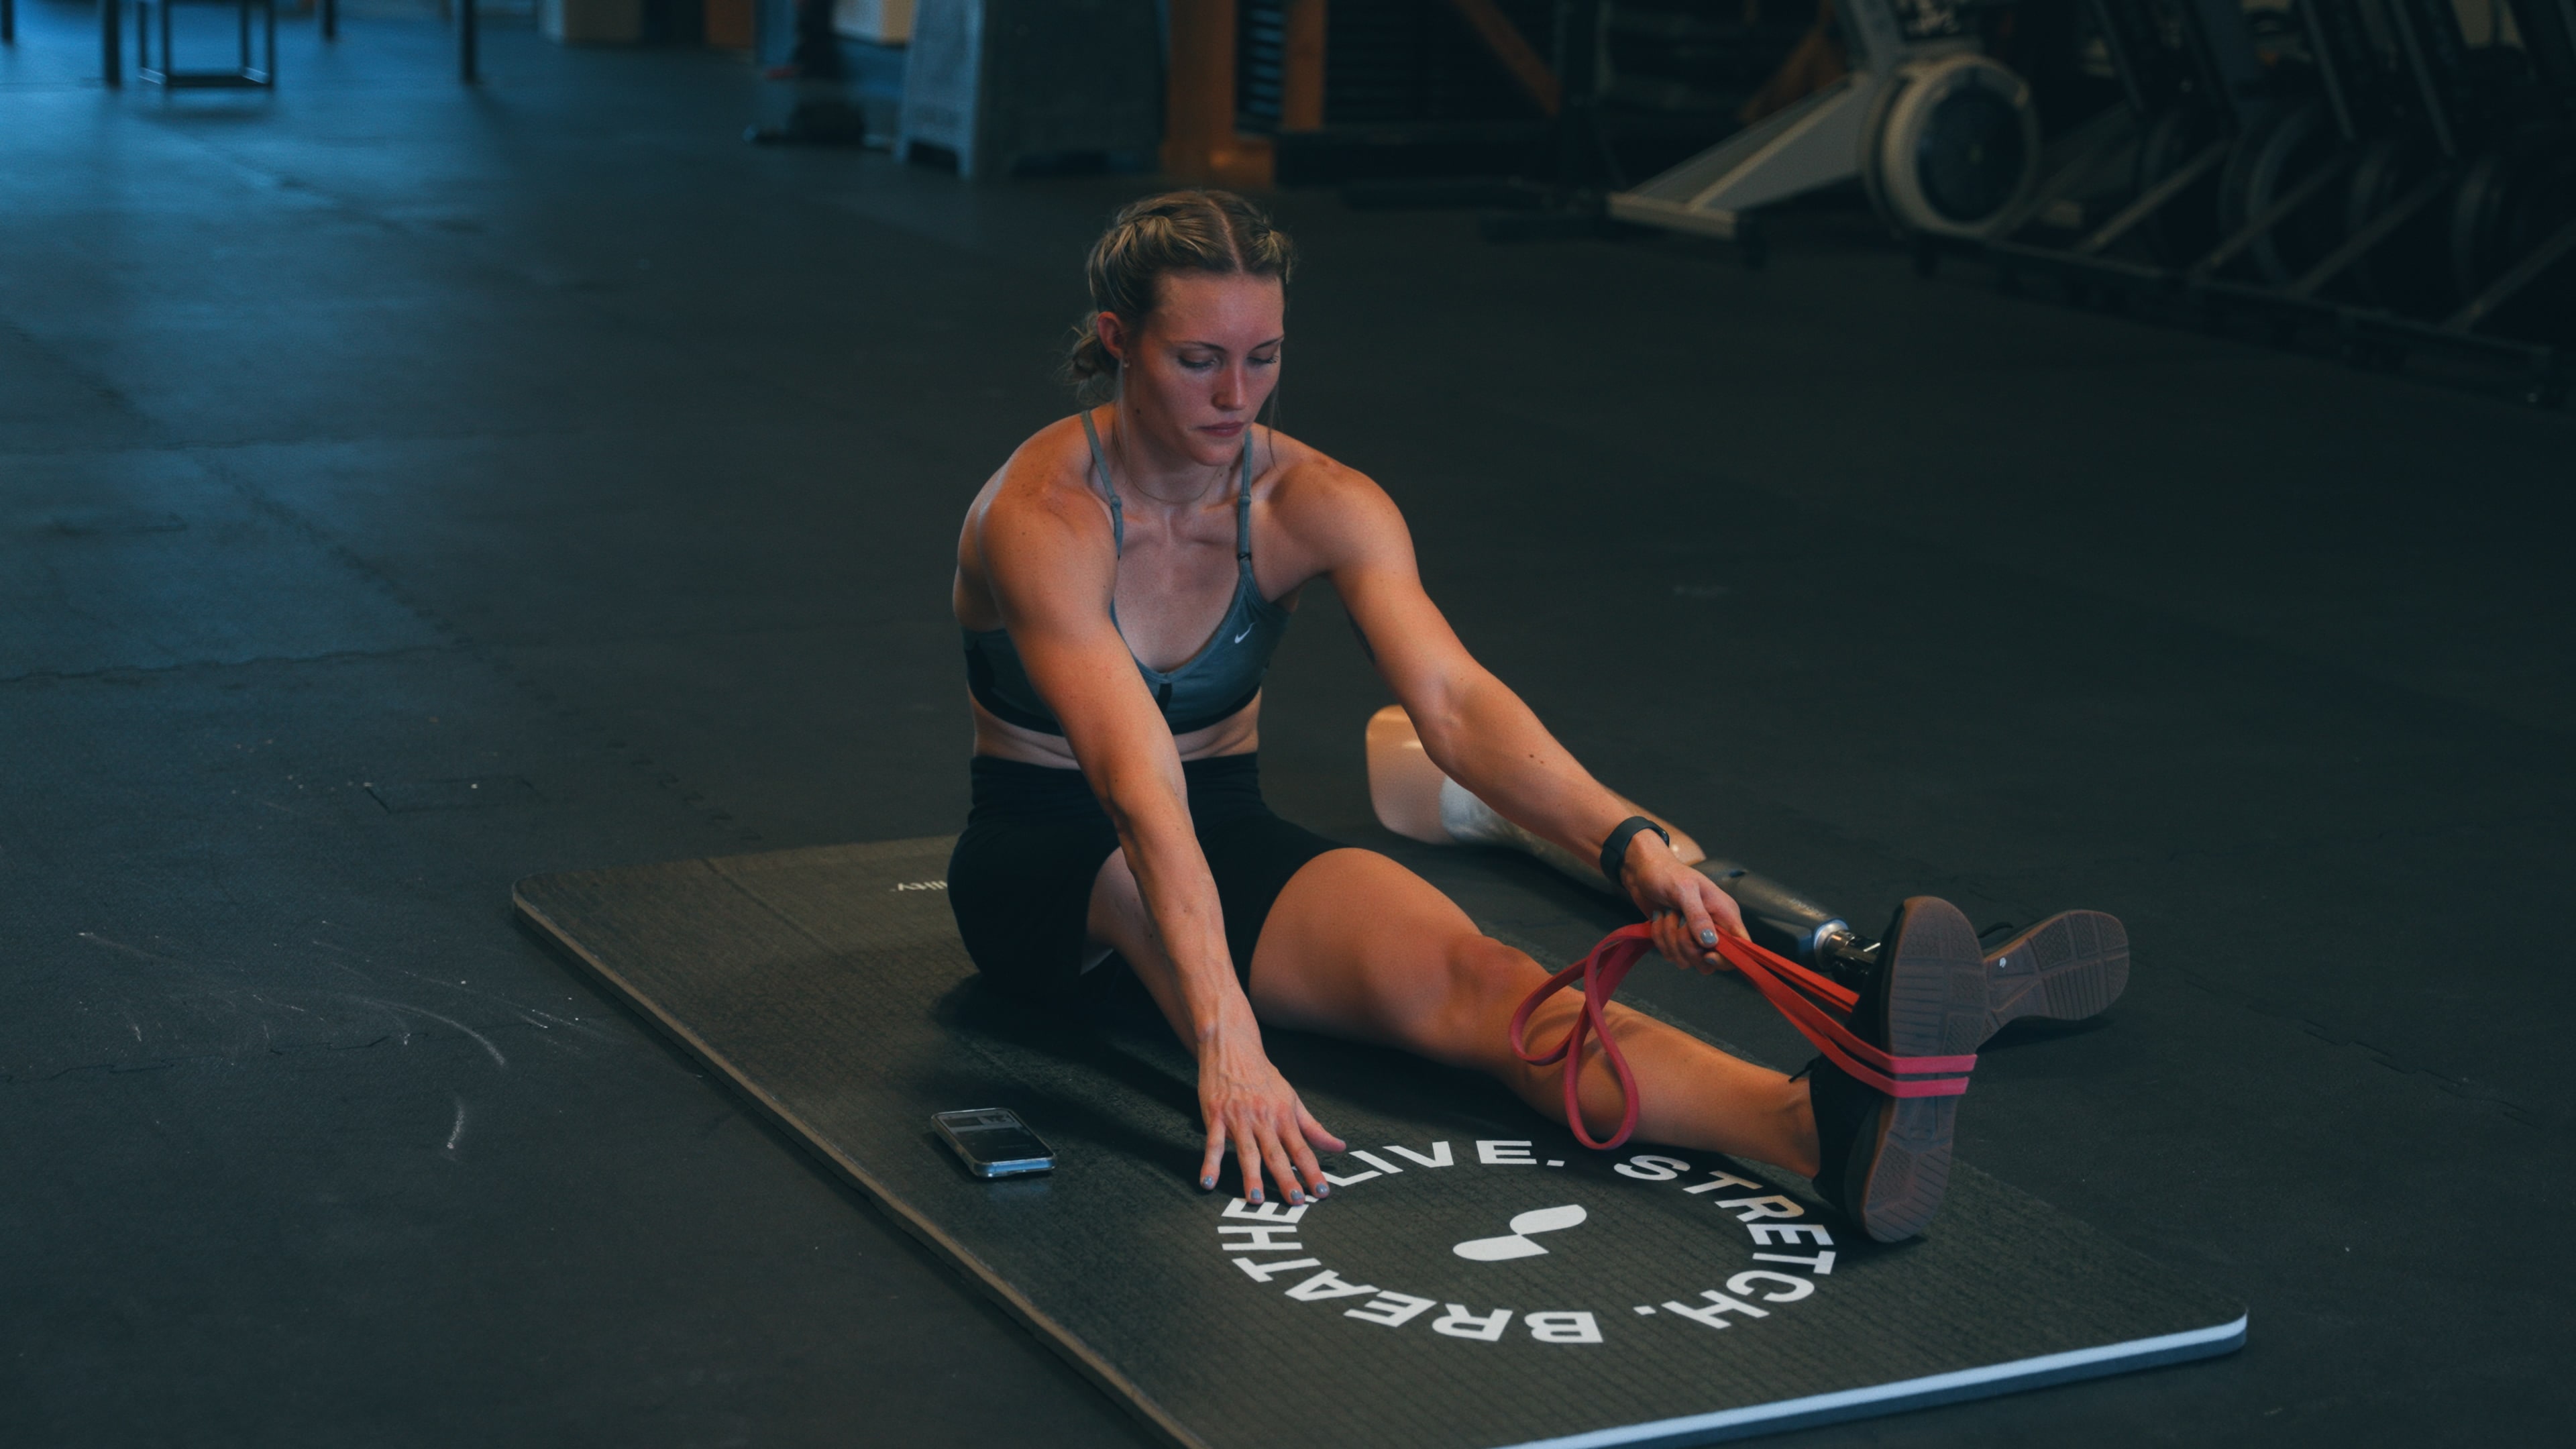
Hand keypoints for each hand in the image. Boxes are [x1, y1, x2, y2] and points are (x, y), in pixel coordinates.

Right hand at [1195, 1022, 1346, 1204]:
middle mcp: (1263, 1119)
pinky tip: (1208, 1182)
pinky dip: (1210, 1163)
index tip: (1323, 1192)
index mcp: (1284, 1116)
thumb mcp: (1292, 1099)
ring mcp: (1238, 1118)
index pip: (1303, 1149)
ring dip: (1252, 1176)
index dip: (1314, 1171)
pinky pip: (1213, 1143)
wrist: (1232, 1047)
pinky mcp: (1216, 1116)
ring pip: (1247, 1152)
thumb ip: (1314, 1127)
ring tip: (1256, 1199)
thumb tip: (1339, 1147)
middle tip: (1295, 1202)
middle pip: (1277, 1154)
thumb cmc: (1263, 1076)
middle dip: (1287, 1178)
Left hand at [1621, 836, 1749, 972]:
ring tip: (1667, 914)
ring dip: (1669, 940)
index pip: (1741, 946)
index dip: (1727, 958)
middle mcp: (1714, 928)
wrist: (1643, 871)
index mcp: (1725, 914)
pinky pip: (1671, 955)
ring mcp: (1694, 937)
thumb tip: (1710, 942)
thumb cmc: (1667, 873)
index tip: (1705, 953)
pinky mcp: (1677, 940)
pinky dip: (1660, 939)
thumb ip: (1697, 915)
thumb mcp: (1684, 889)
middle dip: (1687, 946)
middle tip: (1678, 920)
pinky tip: (1659, 919)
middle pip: (1709, 961)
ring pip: (1687, 960)